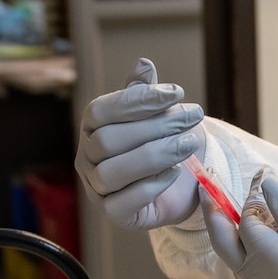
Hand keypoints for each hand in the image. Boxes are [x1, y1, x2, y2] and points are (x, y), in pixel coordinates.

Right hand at [77, 58, 204, 229]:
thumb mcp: (157, 113)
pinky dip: (150, 186)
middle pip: (108, 141)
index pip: (101, 110)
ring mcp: (97, 189)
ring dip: (155, 155)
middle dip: (154, 127)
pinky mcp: (115, 214)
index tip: (177, 92)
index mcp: (91, 128)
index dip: (138, 100)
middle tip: (191, 117)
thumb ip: (146, 92)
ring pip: (112, 172)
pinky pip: (122, 203)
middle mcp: (86, 159)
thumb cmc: (163, 141)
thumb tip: (143, 64)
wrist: (181, 183)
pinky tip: (175, 172)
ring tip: (189, 144)